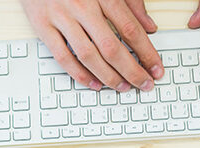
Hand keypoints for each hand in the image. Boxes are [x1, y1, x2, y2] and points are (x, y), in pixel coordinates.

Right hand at [21, 0, 164, 90]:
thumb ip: (131, 3)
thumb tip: (149, 27)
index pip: (130, 28)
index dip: (146, 52)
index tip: (156, 68)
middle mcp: (82, 5)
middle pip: (111, 47)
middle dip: (131, 70)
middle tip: (144, 83)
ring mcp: (61, 17)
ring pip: (88, 55)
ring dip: (108, 76)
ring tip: (122, 87)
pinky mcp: (43, 26)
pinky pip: (62, 56)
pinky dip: (79, 74)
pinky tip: (93, 83)